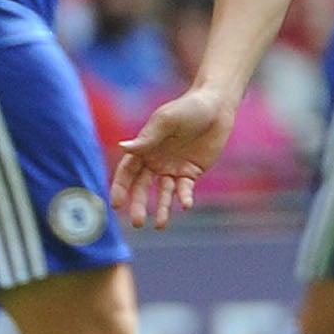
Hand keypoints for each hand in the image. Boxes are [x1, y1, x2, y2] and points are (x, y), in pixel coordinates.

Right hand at [111, 86, 239, 228]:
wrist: (216, 107)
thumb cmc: (188, 108)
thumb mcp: (166, 121)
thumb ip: (147, 138)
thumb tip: (123, 148)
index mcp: (144, 149)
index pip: (127, 172)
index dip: (120, 188)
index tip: (116, 205)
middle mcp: (155, 161)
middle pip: (142, 188)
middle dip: (139, 205)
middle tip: (137, 223)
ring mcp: (173, 168)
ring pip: (163, 193)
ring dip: (162, 209)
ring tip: (161, 225)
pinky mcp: (192, 172)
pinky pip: (185, 189)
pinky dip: (184, 198)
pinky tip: (185, 205)